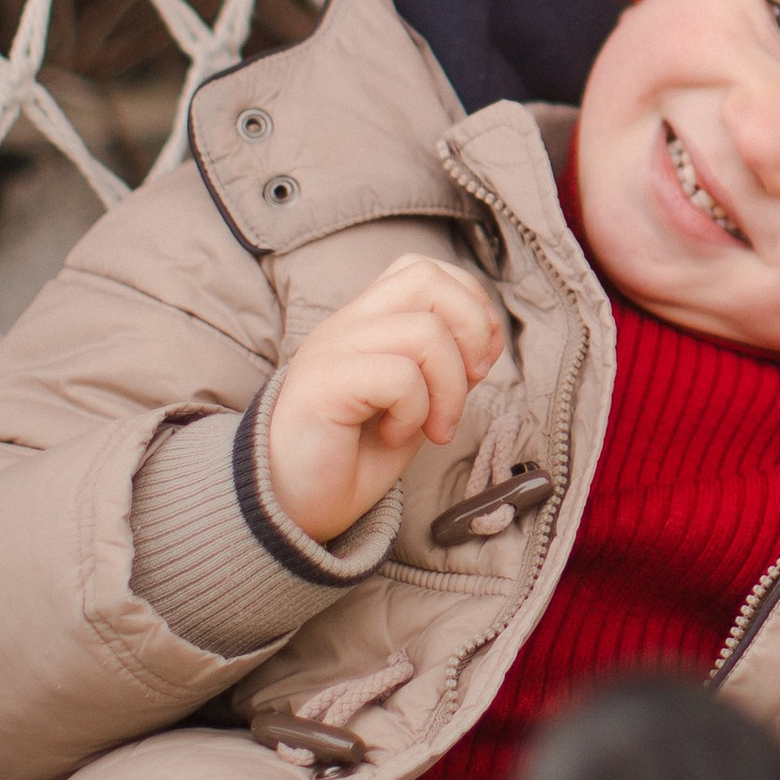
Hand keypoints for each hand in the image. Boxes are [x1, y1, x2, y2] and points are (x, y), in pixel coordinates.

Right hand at [265, 260, 504, 544]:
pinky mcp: (322, 383)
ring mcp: (331, 349)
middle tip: (469, 384)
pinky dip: (415, 411)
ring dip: (449, 387)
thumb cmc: (354, 458)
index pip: (424, 271)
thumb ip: (445, 365)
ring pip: (424, 331)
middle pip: (426, 277)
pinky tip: (394, 436)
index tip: (480, 363)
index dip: (470, 305)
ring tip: (432, 428)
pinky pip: (399, 376)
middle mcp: (345, 324)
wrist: (292, 509)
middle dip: (472, 328)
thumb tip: (487, 341)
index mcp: (366, 322)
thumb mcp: (415, 403)